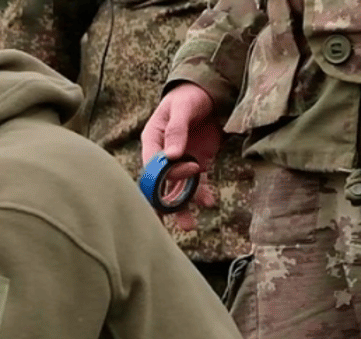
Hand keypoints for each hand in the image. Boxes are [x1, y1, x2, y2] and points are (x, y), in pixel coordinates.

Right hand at [140, 82, 221, 230]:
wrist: (205, 91)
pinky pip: (196, 183)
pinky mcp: (197, 163)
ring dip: (182, 207)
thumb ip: (176, 130)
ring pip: (176, 190)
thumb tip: (172, 155)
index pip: (153, 166)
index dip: (167, 175)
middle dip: (166, 206)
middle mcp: (162, 156)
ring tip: (190, 225)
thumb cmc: (188, 96)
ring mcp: (180, 162)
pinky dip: (201, 194)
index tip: (190, 169)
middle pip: (159, 186)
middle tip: (175, 222)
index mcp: (152, 142)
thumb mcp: (181, 108)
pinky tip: (209, 202)